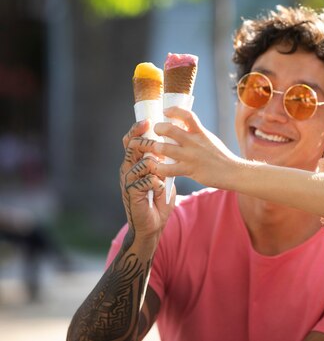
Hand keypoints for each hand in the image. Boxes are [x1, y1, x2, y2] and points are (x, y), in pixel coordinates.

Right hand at [120, 121, 175, 240]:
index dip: (137, 130)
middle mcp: (127, 169)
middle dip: (146, 142)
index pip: (131, 141)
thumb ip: (163, 162)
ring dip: (156, 167)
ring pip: (142, 163)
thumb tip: (173, 144)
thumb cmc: (157, 200)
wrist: (152, 225)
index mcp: (134, 163)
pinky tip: (160, 190)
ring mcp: (127, 181)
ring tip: (161, 176)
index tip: (148, 121)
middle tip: (158, 144)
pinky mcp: (131, 193)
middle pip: (132, 147)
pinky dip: (157, 184)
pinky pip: (147, 180)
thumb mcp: (162, 177)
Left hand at [151, 107, 239, 188]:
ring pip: (163, 148)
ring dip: (157, 148)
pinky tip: (161, 167)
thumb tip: (181, 126)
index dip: (173, 110)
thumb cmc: (220, 156)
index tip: (166, 111)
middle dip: (158, 128)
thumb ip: (195, 133)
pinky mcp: (188, 171)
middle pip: (169, 129)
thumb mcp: (209, 138)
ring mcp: (190, 157)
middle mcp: (194, 143)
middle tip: (157, 131)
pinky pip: (167, 169)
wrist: (232, 172)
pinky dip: (160, 168)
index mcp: (201, 132)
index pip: (186, 115)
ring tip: (158, 150)